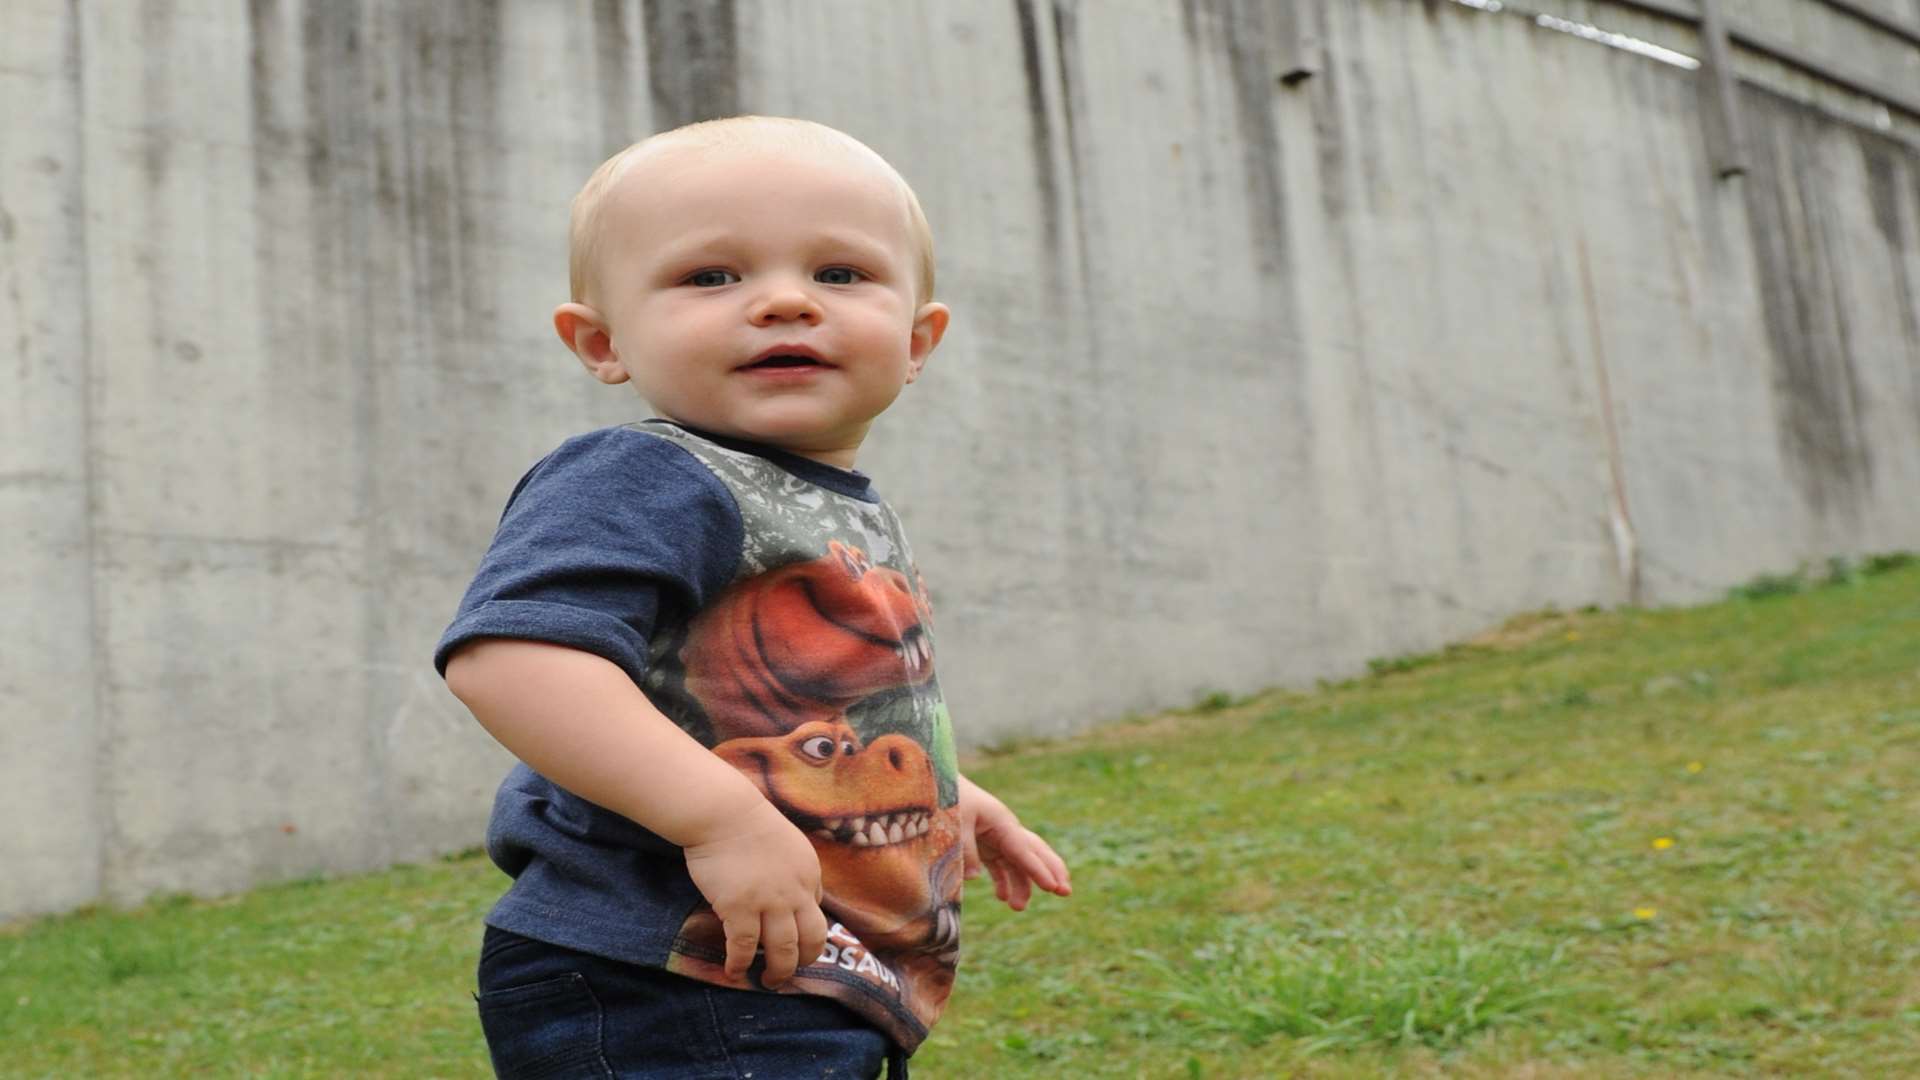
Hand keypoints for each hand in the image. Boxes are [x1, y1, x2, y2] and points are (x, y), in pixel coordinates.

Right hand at [682, 800, 829, 986]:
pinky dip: (740, 964)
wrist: (723, 813)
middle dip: (804, 961)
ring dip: (778, 972)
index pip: (816, 912)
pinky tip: (734, 972)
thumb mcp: (789, 844)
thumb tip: (800, 897)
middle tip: (790, 973)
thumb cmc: (748, 823)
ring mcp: (769, 902)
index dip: (807, 932)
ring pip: (783, 951)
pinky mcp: (740, 909)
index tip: (797, 945)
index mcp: (809, 873)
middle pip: (812, 939)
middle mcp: (796, 892)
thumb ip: (795, 871)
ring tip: (769, 982)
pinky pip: (744, 947)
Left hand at [957, 775, 1071, 909]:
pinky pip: (1000, 865)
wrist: (937, 781)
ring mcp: (996, 836)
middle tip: (1065, 892)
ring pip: (1018, 863)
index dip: (1039, 871)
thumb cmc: (948, 797)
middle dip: (1051, 872)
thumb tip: (974, 878)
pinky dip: (1003, 881)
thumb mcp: (955, 822)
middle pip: (1035, 852)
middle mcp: (1005, 829)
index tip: (1053, 888)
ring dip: (1022, 885)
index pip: (1024, 850)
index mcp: (1002, 821)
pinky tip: (1002, 897)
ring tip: (1018, 908)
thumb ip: (966, 849)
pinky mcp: (985, 843)